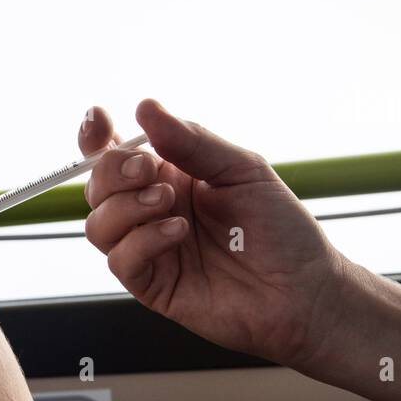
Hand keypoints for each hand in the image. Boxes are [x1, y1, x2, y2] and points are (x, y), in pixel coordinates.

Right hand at [79, 99, 350, 367]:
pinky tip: (177, 233)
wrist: (304, 290)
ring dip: (126, 206)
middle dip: (113, 171)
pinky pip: (121, 259)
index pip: (116, 153)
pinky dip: (143, 240)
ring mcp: (149, 249)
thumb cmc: (281, 231)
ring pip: (99, 224)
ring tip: (169, 204)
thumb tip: (147, 109)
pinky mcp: (152, 285)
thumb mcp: (243, 169)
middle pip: (98, 186)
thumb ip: (193, 141)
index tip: (99, 119)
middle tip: (146, 169)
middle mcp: (152, 211)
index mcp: (170, 176)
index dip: (97, 136)